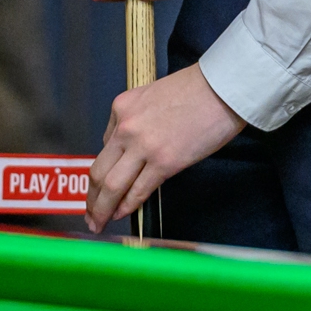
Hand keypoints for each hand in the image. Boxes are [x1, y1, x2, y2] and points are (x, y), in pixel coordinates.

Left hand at [85, 64, 243, 231]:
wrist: (221, 87)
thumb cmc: (195, 89)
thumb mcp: (151, 95)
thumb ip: (136, 119)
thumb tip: (132, 148)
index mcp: (122, 107)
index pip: (104, 146)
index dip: (103, 171)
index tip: (101, 186)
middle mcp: (126, 127)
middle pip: (98, 170)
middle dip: (91, 197)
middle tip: (88, 214)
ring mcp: (143, 146)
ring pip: (112, 185)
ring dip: (102, 208)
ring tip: (98, 223)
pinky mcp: (164, 162)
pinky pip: (138, 191)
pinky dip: (127, 206)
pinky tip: (121, 214)